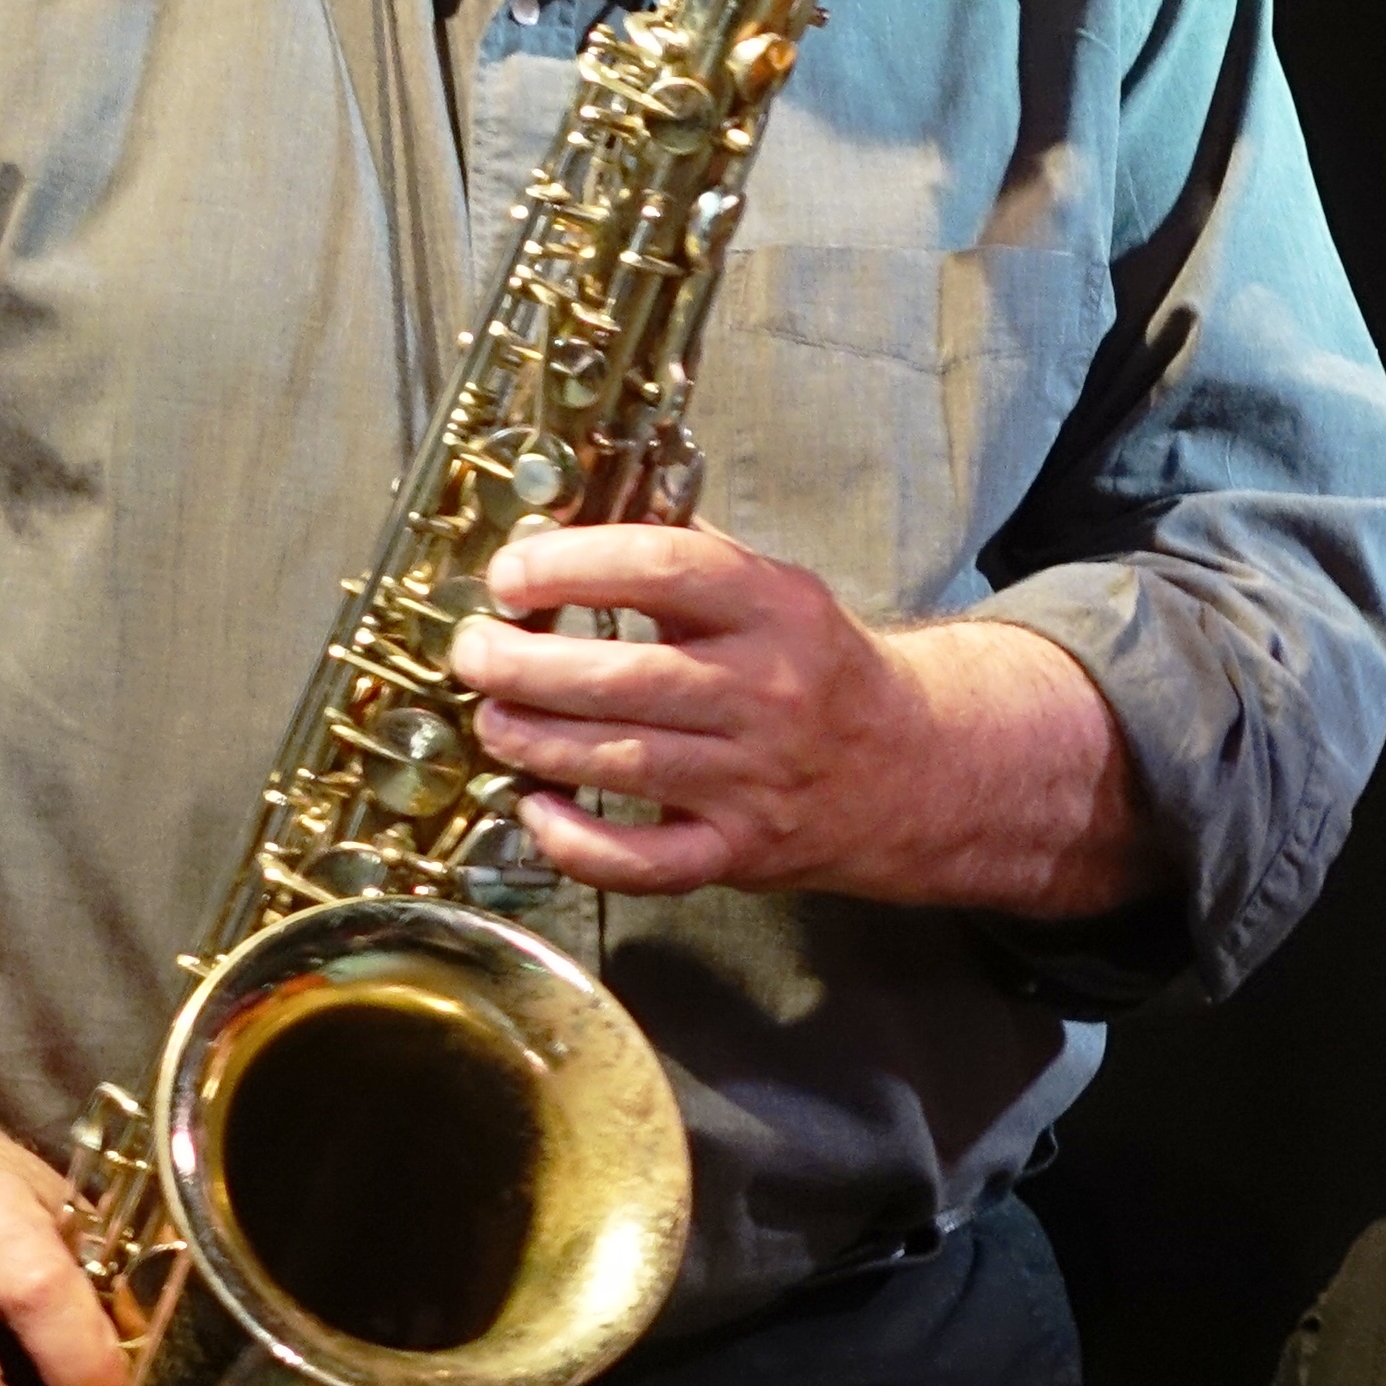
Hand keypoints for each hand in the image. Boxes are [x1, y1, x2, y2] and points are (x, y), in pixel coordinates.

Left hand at [457, 520, 936, 898]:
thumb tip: (572, 524)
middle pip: (623, 676)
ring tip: (492, 718)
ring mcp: (754, 778)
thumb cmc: (821, 671)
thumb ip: (689, 556)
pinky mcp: (739, 849)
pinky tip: (536, 809)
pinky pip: (643, 861)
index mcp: (777, 611)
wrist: (911, 768)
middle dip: (523, 664)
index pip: (664, 568)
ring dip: (531, 739)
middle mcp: (768, 692)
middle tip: (474, 652)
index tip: (512, 574)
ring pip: (619, 761)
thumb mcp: (779, 591)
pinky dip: (576, 842)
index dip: (572, 565)